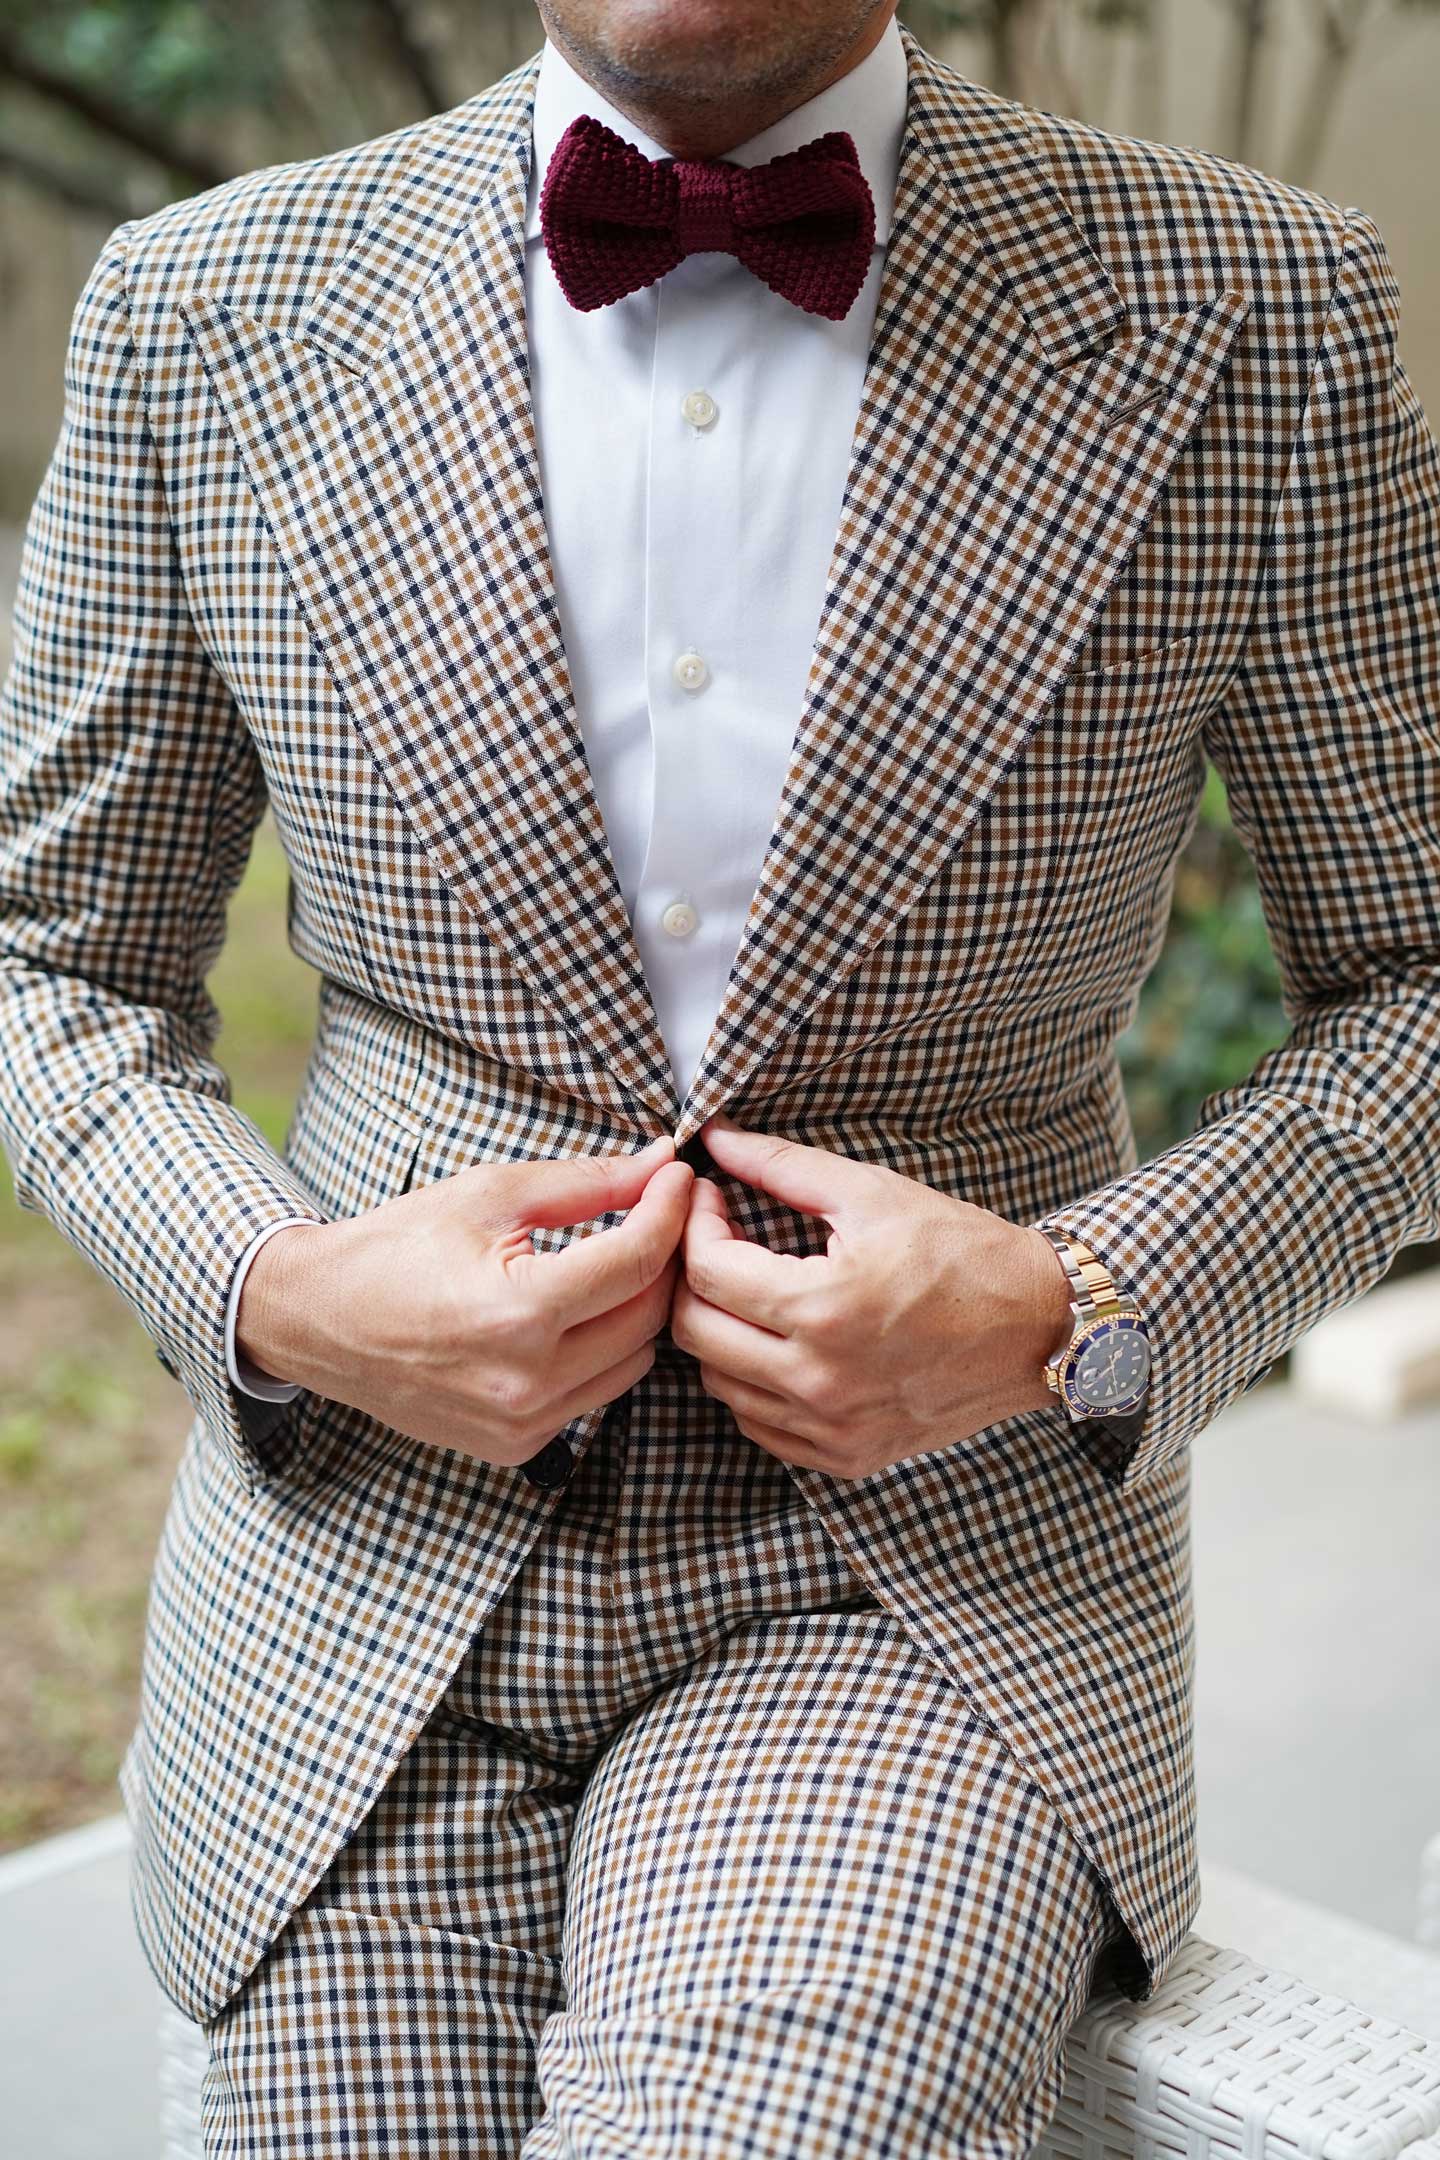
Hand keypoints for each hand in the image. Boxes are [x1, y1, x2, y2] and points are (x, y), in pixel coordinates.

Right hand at [236, 1134, 692, 1464]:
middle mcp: (527, 1381)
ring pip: (635, 1360)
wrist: (319, 1319)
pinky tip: (577, 1315)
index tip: (678, 1177)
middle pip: (650, 1314)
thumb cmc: (397, 1247)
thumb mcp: (490, 1195)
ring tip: (616, 1262)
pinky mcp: (517, 1447)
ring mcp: (523, 1424)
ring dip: (637, 1308)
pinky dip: (602, 1351)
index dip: (669, 1209)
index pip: (637, 1260)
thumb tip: (659, 1164)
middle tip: (656, 1213)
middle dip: (662, 1257)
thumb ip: (586, 1182)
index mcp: (519, 1312)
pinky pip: (596, 1394)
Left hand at [667, 1114, 1072, 1477]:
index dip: (694, 1226)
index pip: (707, 1272)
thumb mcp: (873, 1194)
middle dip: (691, 1278)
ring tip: (748, 1290)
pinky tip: (776, 1343)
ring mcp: (831, 1427)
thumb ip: (782, 1166)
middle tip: (718, 1242)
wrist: (1039, 1328)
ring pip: (718, 1383)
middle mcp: (820, 1380)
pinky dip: (749, 1382)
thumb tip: (714, 1138)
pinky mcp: (846, 1456)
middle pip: (694, 1332)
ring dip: (717, 1330)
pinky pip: (758, 1424)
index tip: (711, 1200)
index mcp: (824, 1309)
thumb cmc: (962, 1252)